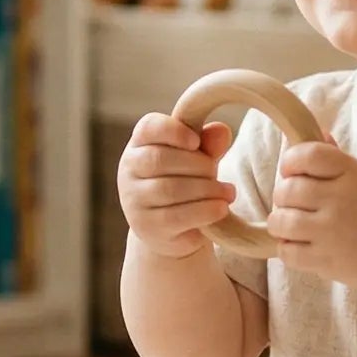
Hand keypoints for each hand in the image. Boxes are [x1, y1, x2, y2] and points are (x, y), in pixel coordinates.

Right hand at [118, 112, 235, 258]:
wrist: (175, 228)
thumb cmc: (186, 181)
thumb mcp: (199, 159)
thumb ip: (209, 144)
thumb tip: (221, 130)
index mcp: (140, 143)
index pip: (149, 127)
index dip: (174, 131)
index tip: (196, 141)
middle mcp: (129, 170)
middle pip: (160, 159)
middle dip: (198, 164)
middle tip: (217, 172)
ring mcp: (134, 200)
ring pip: (170, 189)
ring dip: (207, 189)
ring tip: (228, 193)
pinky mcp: (147, 227)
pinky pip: (176, 216)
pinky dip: (204, 211)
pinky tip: (221, 208)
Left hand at [267, 142, 356, 291]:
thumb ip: (337, 159)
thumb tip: (316, 131)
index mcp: (352, 174)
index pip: (307, 155)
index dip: (291, 160)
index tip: (292, 171)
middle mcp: (340, 200)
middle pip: (287, 189)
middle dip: (284, 194)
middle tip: (295, 202)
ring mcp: (331, 232)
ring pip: (280, 221)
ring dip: (281, 222)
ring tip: (294, 224)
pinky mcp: (325, 261)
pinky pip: (286, 251)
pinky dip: (287, 248)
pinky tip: (300, 244)